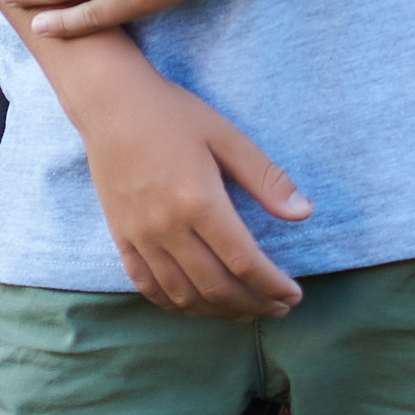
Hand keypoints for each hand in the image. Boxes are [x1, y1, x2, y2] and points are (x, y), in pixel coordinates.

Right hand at [72, 59, 310, 315]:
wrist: (110, 102)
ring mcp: (140, 238)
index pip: (244, 262)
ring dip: (220, 312)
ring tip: (246, 309)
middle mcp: (168, 228)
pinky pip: (149, 288)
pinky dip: (178, 305)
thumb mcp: (225, 135)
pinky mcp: (121, 239)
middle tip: (278, 308)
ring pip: (184, 296)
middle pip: (216, 288)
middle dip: (254, 305)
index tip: (295, 295)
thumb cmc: (172, 114)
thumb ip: (265, 177)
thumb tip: (304, 214)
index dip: (273, 286)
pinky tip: (198, 303)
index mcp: (199, 202)